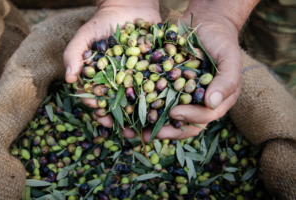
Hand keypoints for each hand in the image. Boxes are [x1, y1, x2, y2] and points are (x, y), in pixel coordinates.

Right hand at [63, 0, 160, 127]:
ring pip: (141, 100)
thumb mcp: (84, 36)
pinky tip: (166, 108)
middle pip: (121, 105)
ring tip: (148, 128)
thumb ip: (74, 55)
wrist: (129, 6)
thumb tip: (69, 80)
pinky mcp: (156, 70)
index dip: (99, 108)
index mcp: (103, 79)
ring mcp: (139, 77)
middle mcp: (121, 82)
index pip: (99, 98)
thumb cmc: (103, 22)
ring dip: (144, 116)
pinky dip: (163, 96)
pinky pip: (160, 84)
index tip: (101, 116)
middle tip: (128, 134)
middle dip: (124, 120)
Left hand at [124, 1, 246, 141]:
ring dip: (148, 125)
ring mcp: (179, 96)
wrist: (205, 24)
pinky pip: (153, 99)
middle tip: (147, 134)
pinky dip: (140, 105)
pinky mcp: (165, 87)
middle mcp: (196, 104)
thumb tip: (212, 103)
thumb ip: (227, 80)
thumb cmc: (221, 41)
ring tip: (130, 130)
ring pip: (164, 116)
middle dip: (164, 131)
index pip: (203, 117)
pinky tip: (126, 108)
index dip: (189, 117)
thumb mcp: (230, 57)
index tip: (175, 112)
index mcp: (215, 102)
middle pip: (181, 124)